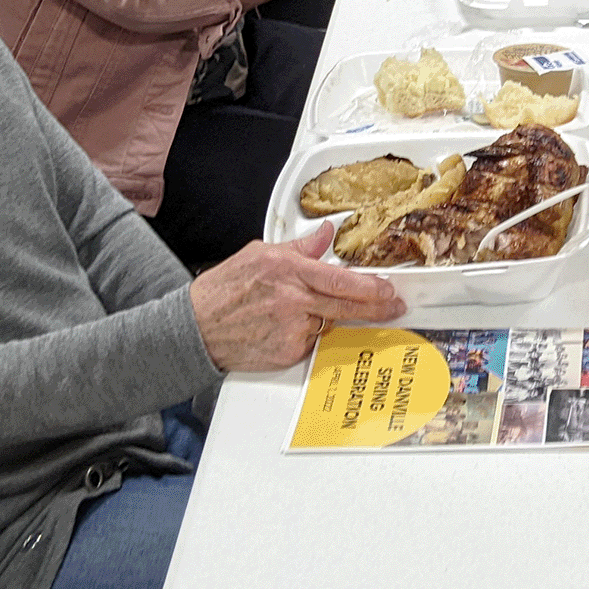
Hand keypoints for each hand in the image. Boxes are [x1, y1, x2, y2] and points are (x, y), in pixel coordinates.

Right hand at [188, 221, 405, 370]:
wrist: (196, 327)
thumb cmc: (223, 290)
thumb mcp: (259, 254)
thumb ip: (299, 247)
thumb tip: (326, 235)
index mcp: (288, 271)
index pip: (341, 279)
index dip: (371, 285)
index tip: (388, 288)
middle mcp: (293, 301)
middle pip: (348, 305)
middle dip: (377, 307)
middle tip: (393, 306)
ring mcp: (291, 330)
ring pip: (330, 323)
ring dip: (334, 318)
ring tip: (313, 312)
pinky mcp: (287, 353)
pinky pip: (311, 342)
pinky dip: (310, 334)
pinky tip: (291, 327)